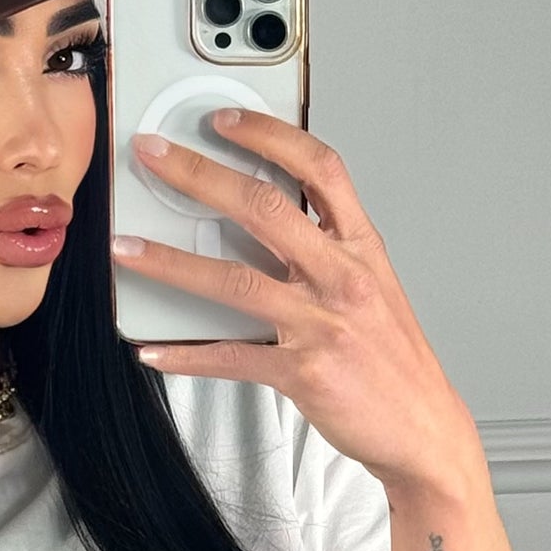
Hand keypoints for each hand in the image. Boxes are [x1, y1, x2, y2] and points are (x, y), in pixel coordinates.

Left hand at [111, 113, 483, 495]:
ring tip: (128, 249)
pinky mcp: (303, 373)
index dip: (269, 136)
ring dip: (171, 262)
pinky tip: (156, 350)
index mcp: (360, 247)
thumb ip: (327, 248)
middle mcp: (342, 277)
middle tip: (153, 157)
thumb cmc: (394, 359)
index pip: (319, 168)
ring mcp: (322, 324)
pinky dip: (188, 355)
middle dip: (198, 175)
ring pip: (234, 280)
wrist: (423, 429)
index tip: (225, 121)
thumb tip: (263, 218)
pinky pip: (232, 358)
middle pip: (263, 208)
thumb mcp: (374, 285)